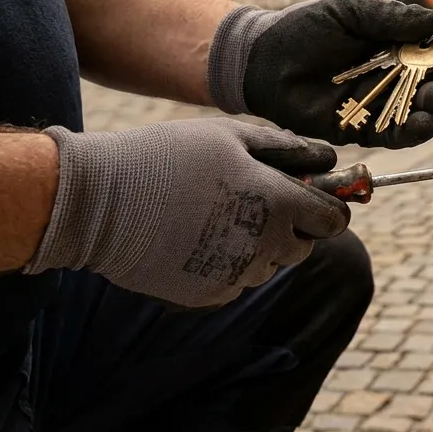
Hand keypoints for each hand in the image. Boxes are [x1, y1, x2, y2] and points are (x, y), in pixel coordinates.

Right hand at [25, 119, 348, 308]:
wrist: (99, 203)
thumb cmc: (168, 157)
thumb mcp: (232, 136)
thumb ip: (289, 149)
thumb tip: (328, 160)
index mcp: (278, 204)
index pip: (333, 220)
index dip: (328, 207)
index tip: (313, 197)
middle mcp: (265, 247)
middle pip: (304, 247)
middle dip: (292, 227)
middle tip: (257, 200)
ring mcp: (236, 276)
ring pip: (268, 266)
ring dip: (258, 246)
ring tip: (215, 215)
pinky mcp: (207, 295)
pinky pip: (236, 281)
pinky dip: (227, 264)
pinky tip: (194, 238)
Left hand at [207, 0, 432, 147]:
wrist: (263, 61)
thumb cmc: (304, 29)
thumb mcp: (350, 12)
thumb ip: (393, 18)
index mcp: (397, 38)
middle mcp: (398, 70)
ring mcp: (384, 100)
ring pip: (428, 105)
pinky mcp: (367, 128)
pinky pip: (400, 134)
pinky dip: (418, 130)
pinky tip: (428, 122)